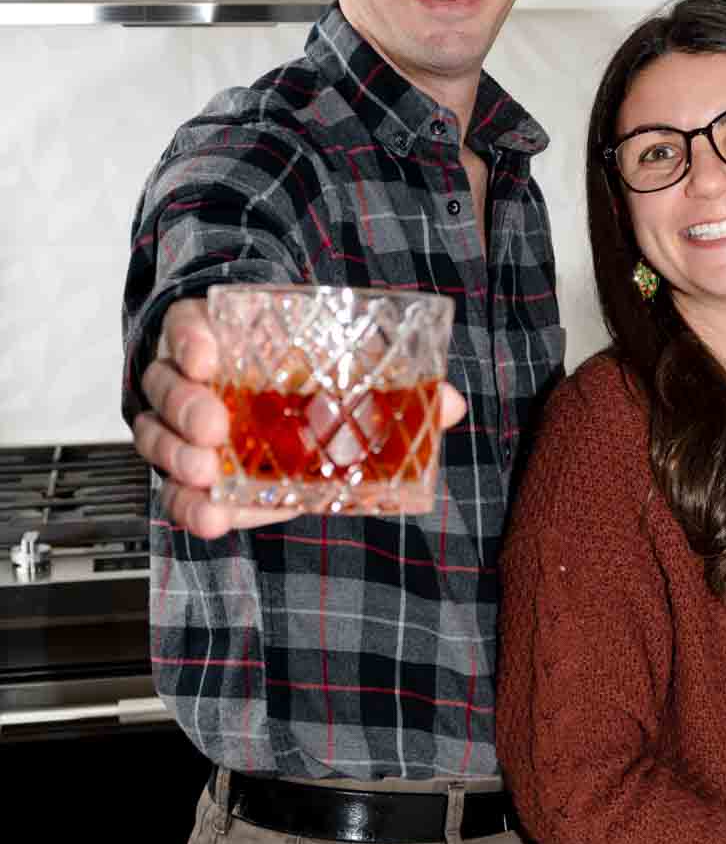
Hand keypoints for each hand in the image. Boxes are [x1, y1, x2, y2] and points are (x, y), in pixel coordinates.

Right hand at [132, 297, 466, 538]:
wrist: (262, 400)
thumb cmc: (291, 373)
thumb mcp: (329, 364)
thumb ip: (381, 381)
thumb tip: (449, 405)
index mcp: (213, 335)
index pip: (188, 325)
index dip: (191, 338)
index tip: (208, 355)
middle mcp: (184, 378)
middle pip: (167, 386)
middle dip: (187, 407)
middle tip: (214, 426)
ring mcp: (178, 428)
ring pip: (159, 438)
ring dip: (181, 459)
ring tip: (206, 476)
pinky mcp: (184, 475)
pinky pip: (175, 490)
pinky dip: (190, 506)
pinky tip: (212, 518)